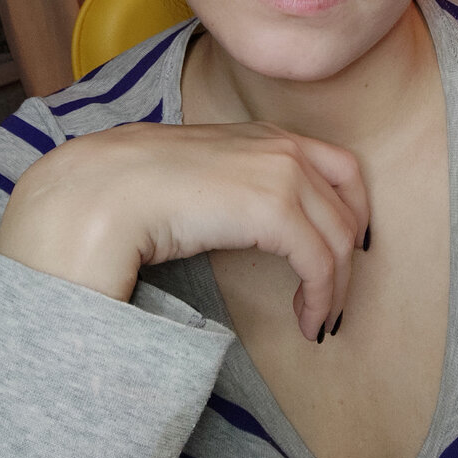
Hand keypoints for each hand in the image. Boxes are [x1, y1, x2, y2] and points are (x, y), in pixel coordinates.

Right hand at [0, 122, 369, 341]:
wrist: (104, 189)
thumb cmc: (137, 188)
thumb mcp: (203, 177)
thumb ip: (235, 187)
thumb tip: (247, 222)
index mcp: (265, 135)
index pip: (341, 168)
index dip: (353, 213)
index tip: (344, 252)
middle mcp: (283, 146)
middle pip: (349, 206)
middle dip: (349, 256)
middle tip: (334, 297)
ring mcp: (282, 172)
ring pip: (338, 239)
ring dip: (335, 287)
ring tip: (316, 320)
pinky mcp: (274, 207)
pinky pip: (320, 261)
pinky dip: (322, 297)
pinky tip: (305, 322)